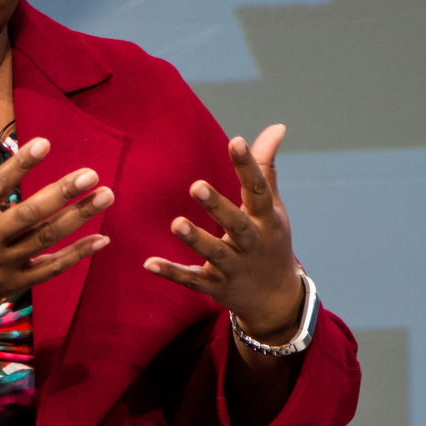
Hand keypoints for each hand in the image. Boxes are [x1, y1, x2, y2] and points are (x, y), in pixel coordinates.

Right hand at [0, 127, 113, 323]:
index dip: (20, 165)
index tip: (44, 143)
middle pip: (28, 216)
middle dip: (61, 194)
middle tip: (90, 174)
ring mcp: (2, 265)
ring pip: (45, 240)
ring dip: (78, 218)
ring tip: (106, 196)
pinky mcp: (14, 283)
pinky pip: (50, 269)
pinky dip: (77, 255)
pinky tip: (101, 238)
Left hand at [143, 124, 303, 342]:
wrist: (275, 298)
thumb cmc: (270, 240)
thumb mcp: (272, 207)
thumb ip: (265, 168)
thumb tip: (277, 127)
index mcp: (266, 220)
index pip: (259, 189)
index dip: (248, 165)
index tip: (235, 141)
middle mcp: (252, 244)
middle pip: (237, 224)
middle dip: (218, 207)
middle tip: (196, 186)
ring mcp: (234, 267)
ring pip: (215, 253)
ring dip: (196, 240)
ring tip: (177, 223)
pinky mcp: (215, 286)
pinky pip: (192, 280)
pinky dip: (171, 273)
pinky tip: (149, 263)